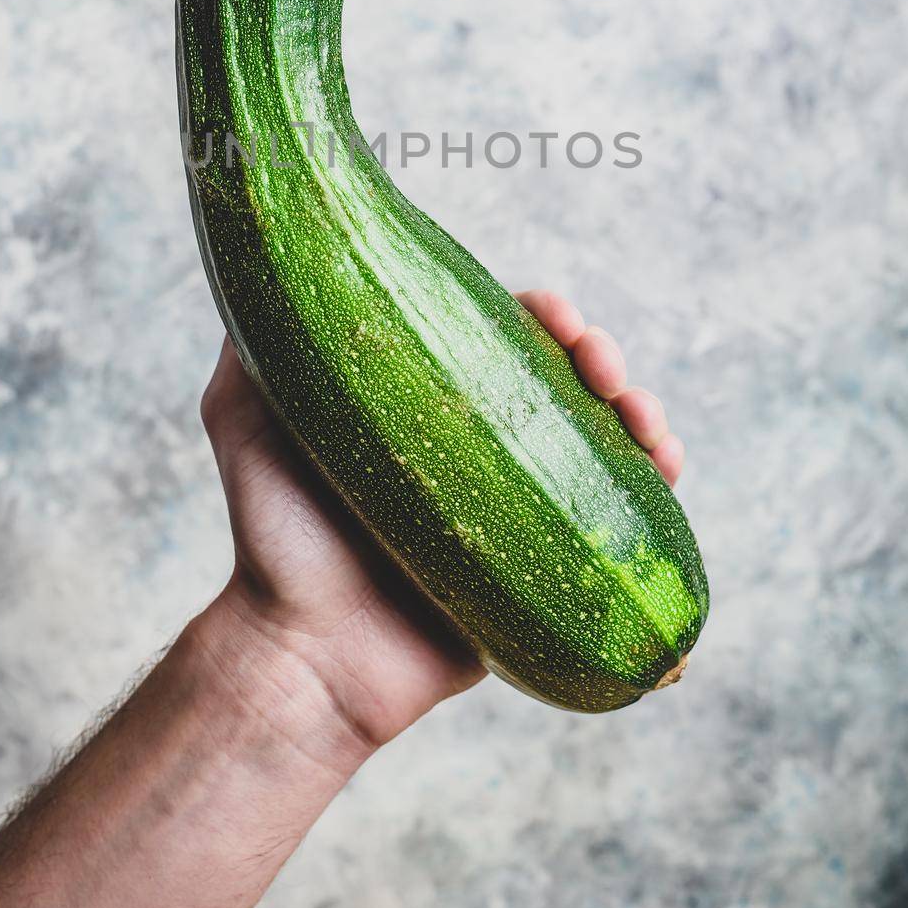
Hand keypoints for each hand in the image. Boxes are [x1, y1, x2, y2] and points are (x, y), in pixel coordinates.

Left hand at [200, 290, 684, 749]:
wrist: (302, 655)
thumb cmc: (271, 535)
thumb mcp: (243, 415)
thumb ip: (252, 339)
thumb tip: (259, 252)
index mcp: (433, 401)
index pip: (502, 335)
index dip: (542, 315)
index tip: (555, 314)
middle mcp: (482, 446)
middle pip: (565, 381)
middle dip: (600, 356)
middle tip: (600, 364)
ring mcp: (519, 508)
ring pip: (603, 442)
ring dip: (641, 414)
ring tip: (643, 420)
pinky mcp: (545, 571)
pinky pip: (617, 524)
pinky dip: (655, 491)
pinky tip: (664, 469)